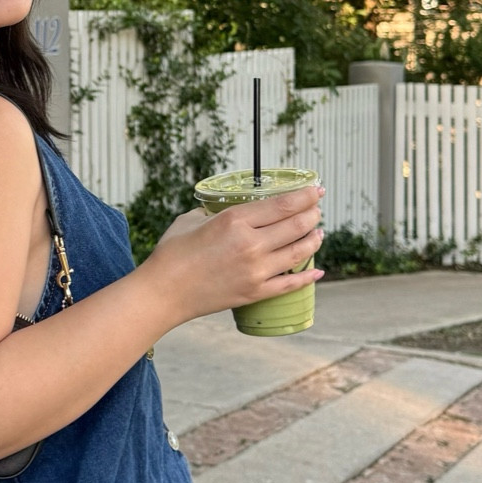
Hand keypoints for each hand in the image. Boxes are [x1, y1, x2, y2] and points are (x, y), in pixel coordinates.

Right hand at [145, 186, 324, 323]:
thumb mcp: (191, 219)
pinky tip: (317, 270)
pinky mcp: (255, 292)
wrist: (163, 292)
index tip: (316, 189)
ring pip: (299, 252)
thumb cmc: (171, 253)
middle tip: (317, 209)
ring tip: (319, 233)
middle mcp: (251, 244)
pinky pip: (290, 284)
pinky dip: (308, 276)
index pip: (283, 204)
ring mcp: (256, 271)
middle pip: (297, 225)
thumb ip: (214, 212)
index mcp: (235, 220)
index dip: (306, 195)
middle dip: (313, 214)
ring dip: (314, 240)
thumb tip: (226, 211)